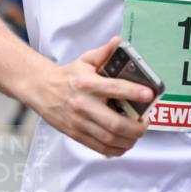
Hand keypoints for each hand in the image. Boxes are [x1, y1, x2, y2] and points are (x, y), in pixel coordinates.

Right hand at [29, 37, 153, 156]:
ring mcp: (79, 122)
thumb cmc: (67, 76)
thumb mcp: (85, 61)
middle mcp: (83, 104)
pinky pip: (100, 148)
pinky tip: (124, 143)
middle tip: (145, 123)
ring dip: (129, 140)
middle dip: (136, 127)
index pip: (114, 88)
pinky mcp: (76, 134)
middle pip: (115, 123)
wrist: (41, 90)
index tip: (149, 94)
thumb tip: (118, 42)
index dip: (134, 92)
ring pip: (109, 139)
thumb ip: (103, 53)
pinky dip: (116, 149)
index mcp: (87, 84)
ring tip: (137, 133)